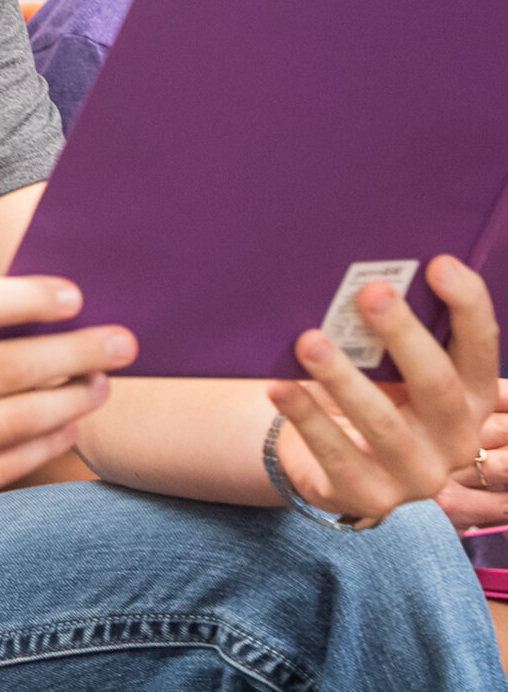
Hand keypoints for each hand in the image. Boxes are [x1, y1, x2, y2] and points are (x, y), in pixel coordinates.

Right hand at [0, 274, 133, 515]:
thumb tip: (32, 319)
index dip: (29, 297)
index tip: (73, 295)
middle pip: (11, 367)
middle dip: (78, 352)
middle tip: (122, 342)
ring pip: (19, 420)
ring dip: (73, 399)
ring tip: (101, 383)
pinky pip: (6, 465)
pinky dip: (46, 442)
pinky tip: (68, 424)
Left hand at [268, 255, 497, 527]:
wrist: (331, 460)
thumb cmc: (367, 394)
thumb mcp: (389, 367)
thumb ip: (390, 333)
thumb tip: (363, 274)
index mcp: (470, 397)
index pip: (480, 350)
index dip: (467, 306)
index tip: (439, 263)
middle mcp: (455, 439)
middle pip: (437, 385)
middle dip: (404, 336)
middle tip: (370, 291)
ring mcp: (418, 475)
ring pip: (384, 423)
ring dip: (345, 378)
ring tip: (309, 341)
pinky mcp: (371, 498)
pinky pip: (337, 456)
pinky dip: (306, 418)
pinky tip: (280, 386)